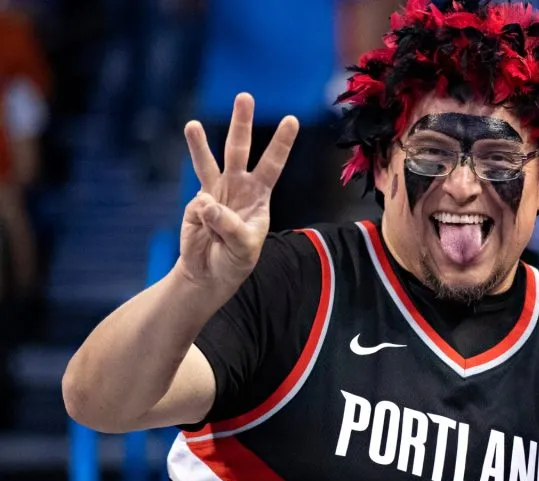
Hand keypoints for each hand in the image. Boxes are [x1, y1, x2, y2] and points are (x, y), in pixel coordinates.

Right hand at [176, 93, 298, 298]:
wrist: (209, 273)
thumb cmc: (235, 260)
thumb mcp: (243, 248)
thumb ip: (229, 226)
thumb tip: (207, 203)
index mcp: (260, 195)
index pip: (273, 164)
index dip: (281, 143)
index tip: (292, 119)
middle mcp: (237, 187)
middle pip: (239, 149)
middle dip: (241, 123)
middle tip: (245, 96)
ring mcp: (214, 193)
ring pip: (209, 162)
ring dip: (199, 144)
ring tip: (193, 125)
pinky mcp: (195, 205)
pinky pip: (198, 205)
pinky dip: (201, 217)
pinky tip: (204, 230)